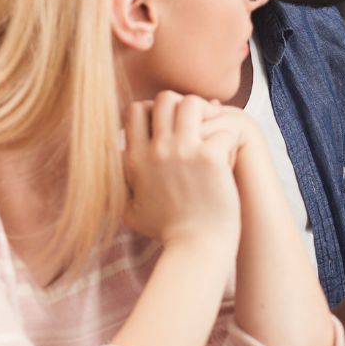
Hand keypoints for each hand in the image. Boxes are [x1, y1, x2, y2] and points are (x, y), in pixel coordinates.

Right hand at [123, 91, 241, 250]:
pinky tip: (230, 157)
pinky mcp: (211, 157)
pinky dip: (229, 141)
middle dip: (182, 106)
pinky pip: (223, 129)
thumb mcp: (131, 210)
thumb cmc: (168, 231)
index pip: (136, 109)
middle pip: (165, 98)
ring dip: (207, 115)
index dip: (153, 110)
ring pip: (193, 103)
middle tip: (197, 126)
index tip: (169, 126)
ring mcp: (184, 151)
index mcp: (136, 159)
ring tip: (214, 134)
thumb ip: (121, 185)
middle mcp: (156, 150)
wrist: (196, 246)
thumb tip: (114, 165)